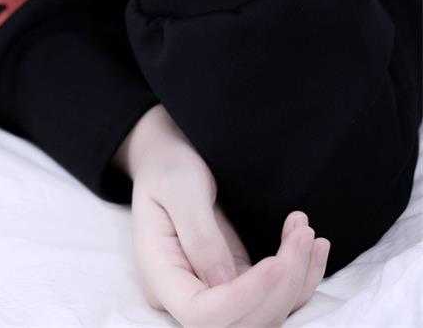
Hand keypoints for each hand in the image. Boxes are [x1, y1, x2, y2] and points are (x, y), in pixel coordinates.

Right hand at [125, 107, 330, 324]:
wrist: (170, 162)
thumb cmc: (168, 168)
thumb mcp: (178, 187)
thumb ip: (199, 234)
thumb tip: (225, 284)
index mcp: (160, 276)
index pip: (201, 313)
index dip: (243, 298)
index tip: (276, 263)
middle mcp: (187, 296)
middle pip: (240, 322)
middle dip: (281, 287)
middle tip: (303, 233)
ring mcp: (215, 296)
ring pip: (266, 315)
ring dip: (297, 280)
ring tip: (306, 231)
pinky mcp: (239, 287)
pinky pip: (275, 299)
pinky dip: (301, 278)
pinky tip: (313, 246)